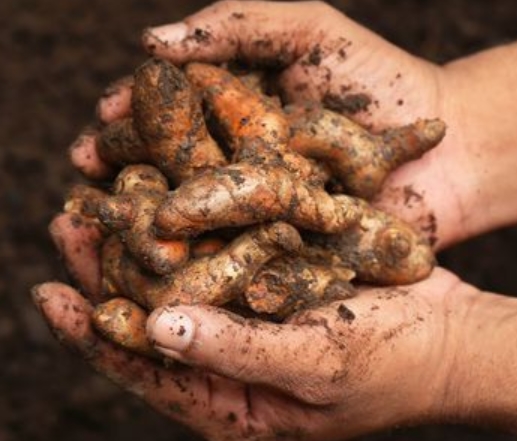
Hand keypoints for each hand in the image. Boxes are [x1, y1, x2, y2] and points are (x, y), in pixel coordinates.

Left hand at [35, 214, 478, 439]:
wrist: (448, 336)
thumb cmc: (393, 365)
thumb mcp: (316, 366)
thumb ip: (236, 351)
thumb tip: (157, 328)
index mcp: (233, 401)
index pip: (147, 370)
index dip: (96, 332)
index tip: (52, 295)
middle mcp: (232, 358)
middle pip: (152, 316)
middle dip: (108, 275)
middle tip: (68, 227)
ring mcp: (252, 316)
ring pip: (182, 279)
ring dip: (143, 242)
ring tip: (101, 203)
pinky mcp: (274, 281)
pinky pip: (221, 254)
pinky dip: (194, 227)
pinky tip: (169, 194)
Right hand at [71, 1, 516, 250]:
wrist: (448, 145)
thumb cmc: (382, 80)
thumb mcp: (308, 30)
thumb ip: (235, 22)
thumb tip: (151, 42)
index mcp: (236, 112)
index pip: (170, 113)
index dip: (133, 114)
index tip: (101, 117)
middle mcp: (239, 161)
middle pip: (170, 165)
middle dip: (126, 168)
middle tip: (83, 174)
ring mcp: (258, 208)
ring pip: (192, 214)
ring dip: (149, 217)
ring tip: (106, 218)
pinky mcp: (281, 248)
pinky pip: (233, 253)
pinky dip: (198, 258)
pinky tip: (161, 263)